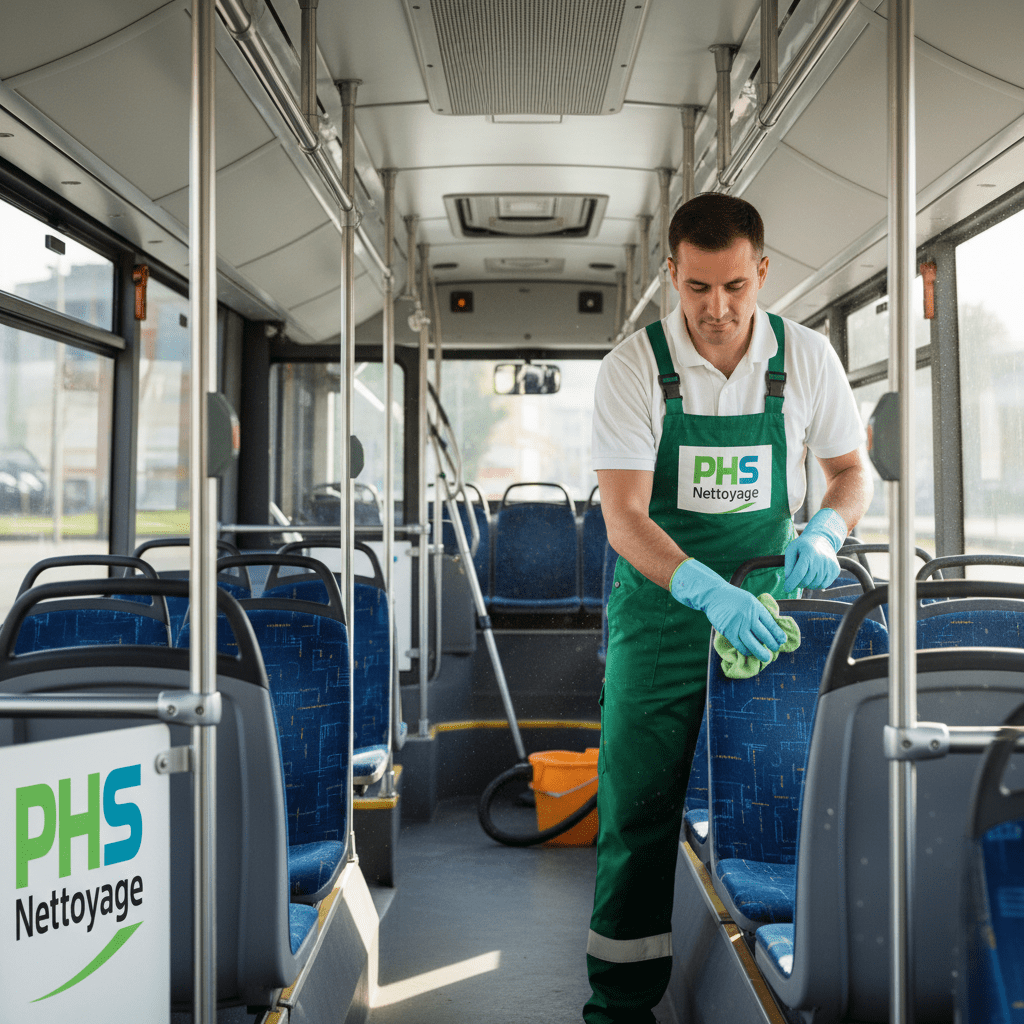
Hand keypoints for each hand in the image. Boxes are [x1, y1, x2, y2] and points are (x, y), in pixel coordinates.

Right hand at [670, 558, 785, 660]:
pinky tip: (749, 652)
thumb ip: (758, 612)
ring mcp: (737, 624)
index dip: (777, 634)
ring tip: (766, 658)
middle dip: (772, 644)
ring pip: (752, 643)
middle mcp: (748, 616)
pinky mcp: (728, 631)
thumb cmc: (734, 598)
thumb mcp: (750, 600)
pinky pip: (739, 644)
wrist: (714, 595)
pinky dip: (745, 650)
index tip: (782, 640)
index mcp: (756, 607)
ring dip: (760, 652)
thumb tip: (770, 629)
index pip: (770, 624)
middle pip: (764, 635)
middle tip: (775, 650)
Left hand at [784, 507, 847, 590]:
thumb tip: (788, 579)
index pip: (799, 573)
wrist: (823, 540)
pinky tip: (813, 576)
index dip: (791, 583)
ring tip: (804, 575)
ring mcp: (830, 565)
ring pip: (814, 585)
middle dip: (798, 583)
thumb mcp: (791, 549)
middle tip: (795, 578)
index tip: (786, 589)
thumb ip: (788, 564)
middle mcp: (821, 559)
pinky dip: (816, 584)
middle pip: (806, 581)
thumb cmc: (803, 546)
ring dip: (807, 584)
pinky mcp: (835, 570)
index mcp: (808, 552)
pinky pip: (823, 585)